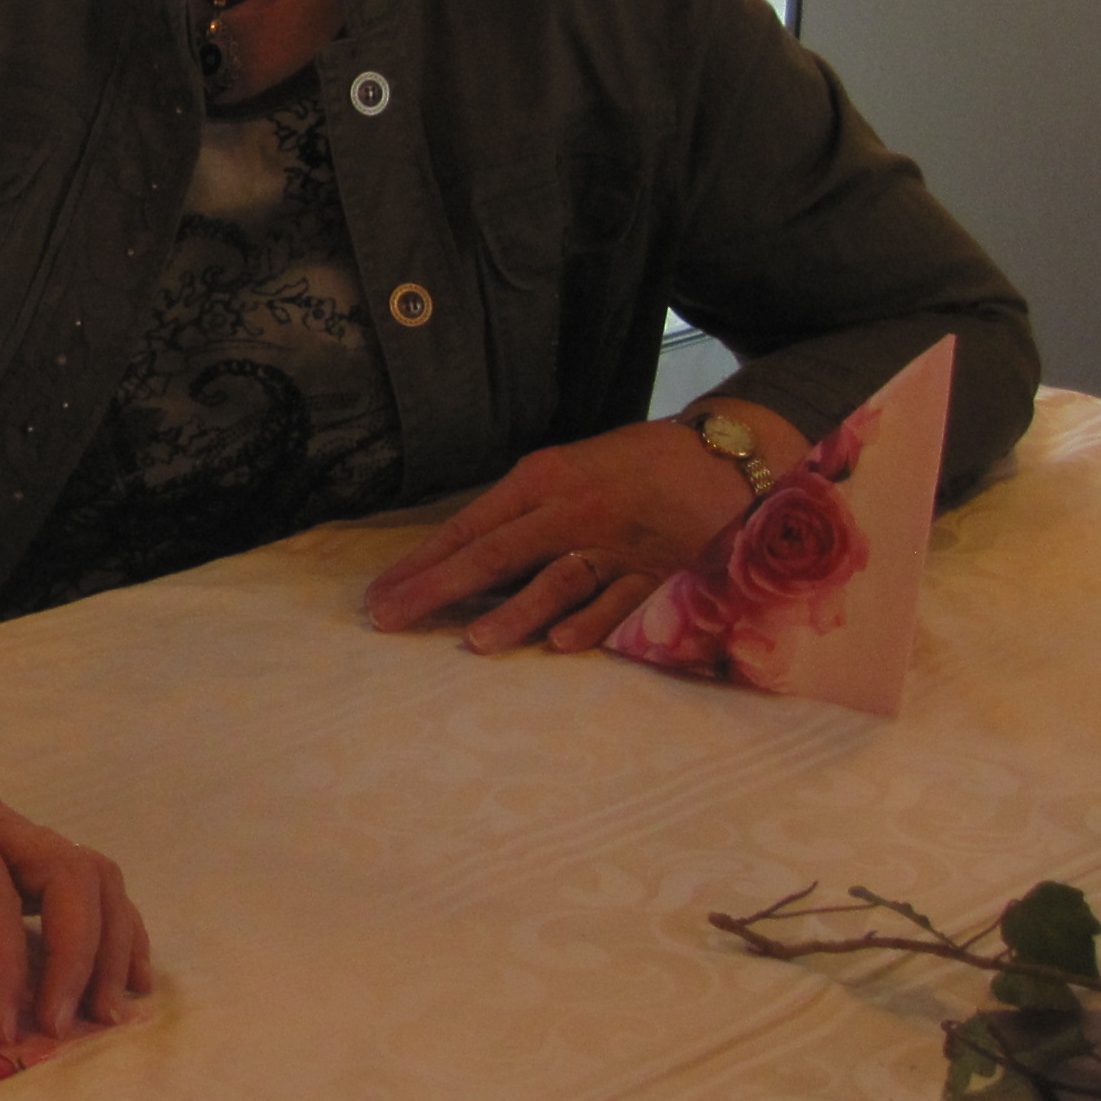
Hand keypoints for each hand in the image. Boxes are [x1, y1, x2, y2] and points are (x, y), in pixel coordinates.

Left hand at [0, 722, 153, 1044]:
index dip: (5, 967)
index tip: (1, 1030)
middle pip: (71, 876)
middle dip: (77, 958)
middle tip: (56, 1028)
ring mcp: (19, 831)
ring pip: (96, 876)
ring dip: (110, 946)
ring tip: (103, 1015)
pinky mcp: (28, 848)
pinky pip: (94, 882)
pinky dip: (119, 929)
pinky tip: (125, 980)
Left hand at [363, 405, 797, 653]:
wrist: (721, 455)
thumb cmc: (632, 465)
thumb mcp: (565, 470)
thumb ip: (521, 512)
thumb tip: (464, 559)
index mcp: (540, 480)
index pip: (468, 527)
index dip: (422, 562)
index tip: (380, 593)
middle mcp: (571, 510)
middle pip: (495, 553)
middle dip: (438, 589)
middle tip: (390, 618)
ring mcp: (616, 543)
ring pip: (557, 580)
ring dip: (514, 613)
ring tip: (473, 641)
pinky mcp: (659, 571)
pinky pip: (621, 601)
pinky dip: (592, 623)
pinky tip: (562, 644)